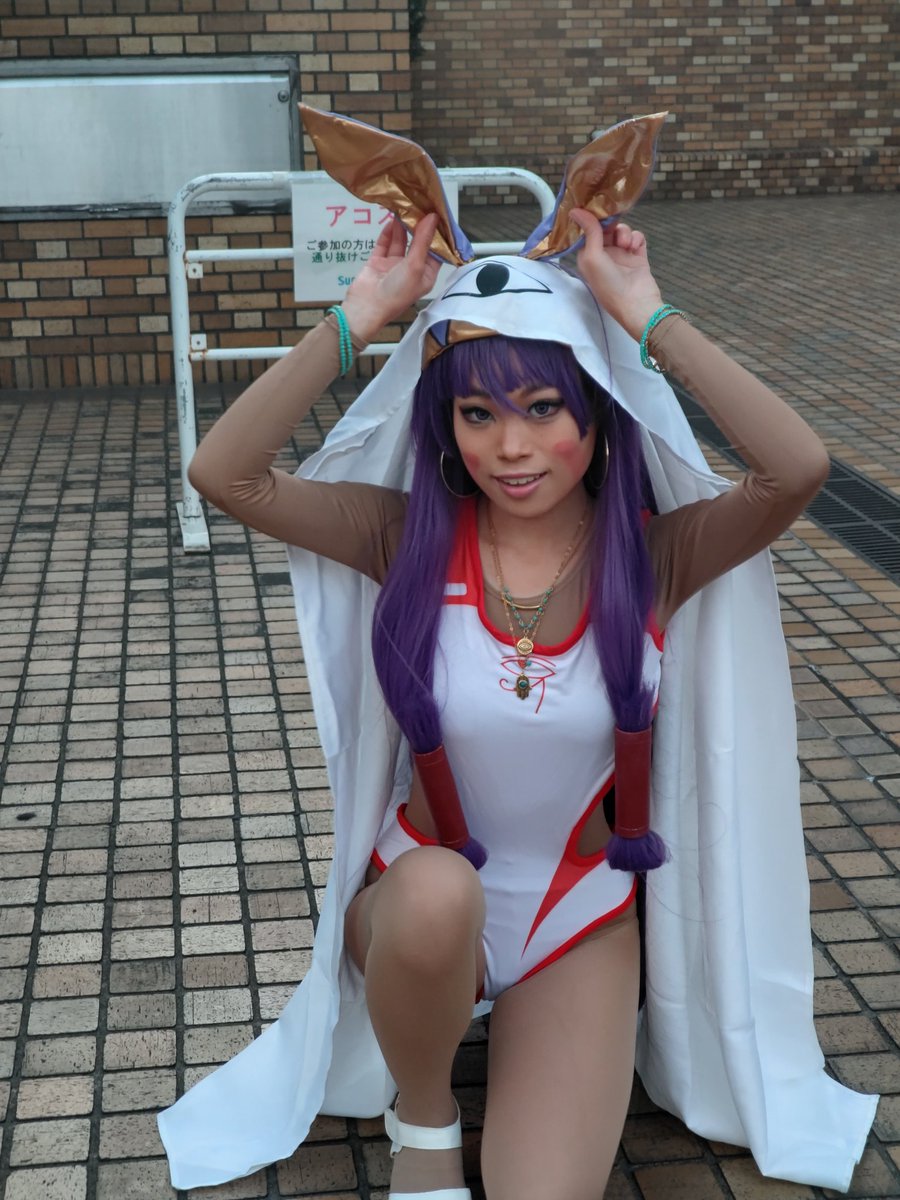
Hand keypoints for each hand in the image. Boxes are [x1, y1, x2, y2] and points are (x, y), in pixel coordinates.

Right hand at [341, 213, 441, 341]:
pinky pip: (384, 244)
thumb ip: (422, 240)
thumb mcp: (415, 265)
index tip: (438, 214)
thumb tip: (433, 217)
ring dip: (402, 227)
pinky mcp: (378, 262)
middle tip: (421, 205)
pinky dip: (388, 233)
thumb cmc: (396, 292)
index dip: (437, 234)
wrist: (366, 307)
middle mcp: (411, 270)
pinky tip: (392, 220)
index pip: (435, 251)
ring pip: (400, 242)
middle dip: (419, 227)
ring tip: (405, 208)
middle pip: (417, 244)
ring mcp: (393, 266)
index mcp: (425, 275)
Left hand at [571, 209, 663, 340]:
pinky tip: (635, 247)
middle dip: (611, 225)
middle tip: (614, 226)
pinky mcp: (638, 257)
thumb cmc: (609, 284)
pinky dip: (636, 239)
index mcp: (588, 257)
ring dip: (624, 233)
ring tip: (626, 245)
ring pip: (622, 231)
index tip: (596, 207)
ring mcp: (622, 256)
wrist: (637, 303)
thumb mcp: (593, 257)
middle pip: (606, 228)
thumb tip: (575, 210)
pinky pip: (637, 238)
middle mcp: (604, 255)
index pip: (588, 231)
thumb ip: (589, 232)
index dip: (592, 220)